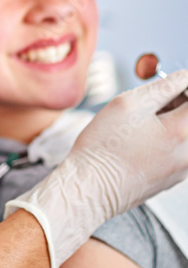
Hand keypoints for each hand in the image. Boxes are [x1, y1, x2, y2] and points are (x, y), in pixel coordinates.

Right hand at [4, 70, 187, 267]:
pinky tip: (138, 139)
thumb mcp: (129, 103)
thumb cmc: (104, 147)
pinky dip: (164, 139)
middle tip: (152, 98)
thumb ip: (164, 86)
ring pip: (185, 134)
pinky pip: (177, 150)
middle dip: (177, 103)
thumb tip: (184, 78)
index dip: (183, 88)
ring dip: (169, 121)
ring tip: (140, 121)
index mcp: (183, 131)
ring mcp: (182, 169)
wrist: (90, 188)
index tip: (168, 85)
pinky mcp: (171, 179)